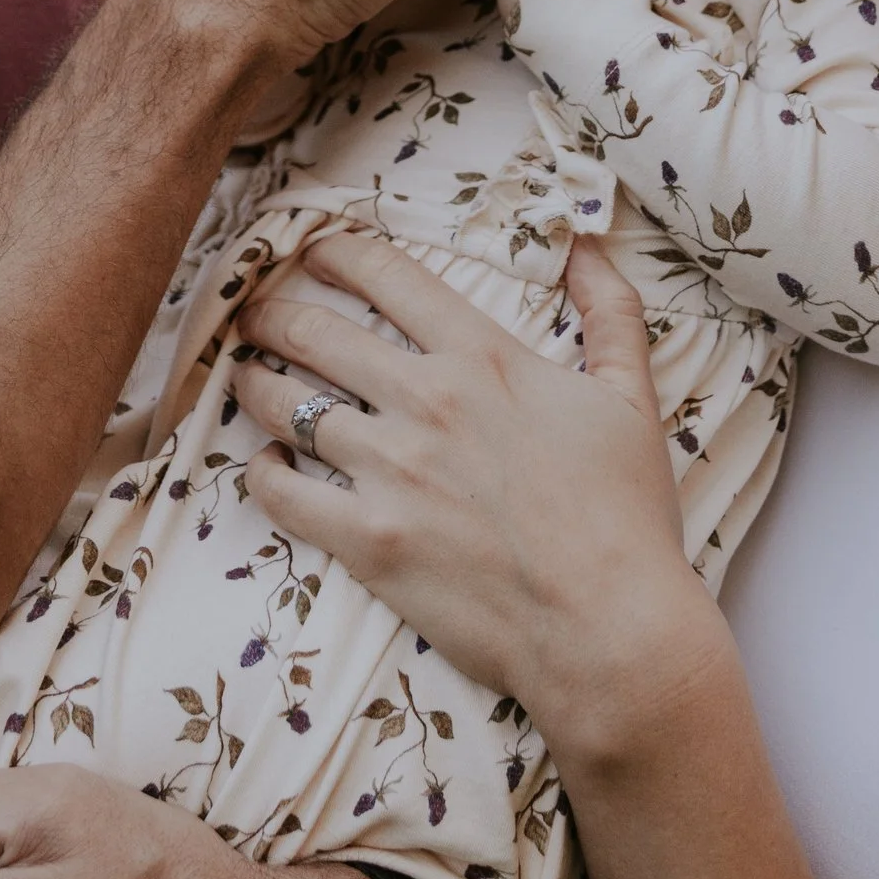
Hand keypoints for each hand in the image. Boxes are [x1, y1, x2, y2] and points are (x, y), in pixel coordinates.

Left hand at [236, 232, 705, 747]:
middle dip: (272, 314)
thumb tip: (589, 250)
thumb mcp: (633, 400)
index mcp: (483, 358)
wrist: (608, 628)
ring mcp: (388, 470)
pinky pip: (282, 493)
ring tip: (245, 379)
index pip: (387, 276)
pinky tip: (267, 465)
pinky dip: (262, 473)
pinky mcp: (366, 539)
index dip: (337, 253)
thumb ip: (612, 315)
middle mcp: (424, 401)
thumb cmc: (626, 517)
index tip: (312, 253)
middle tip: (254, 314)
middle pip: (316, 332)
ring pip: (286, 405)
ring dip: (255, 384)